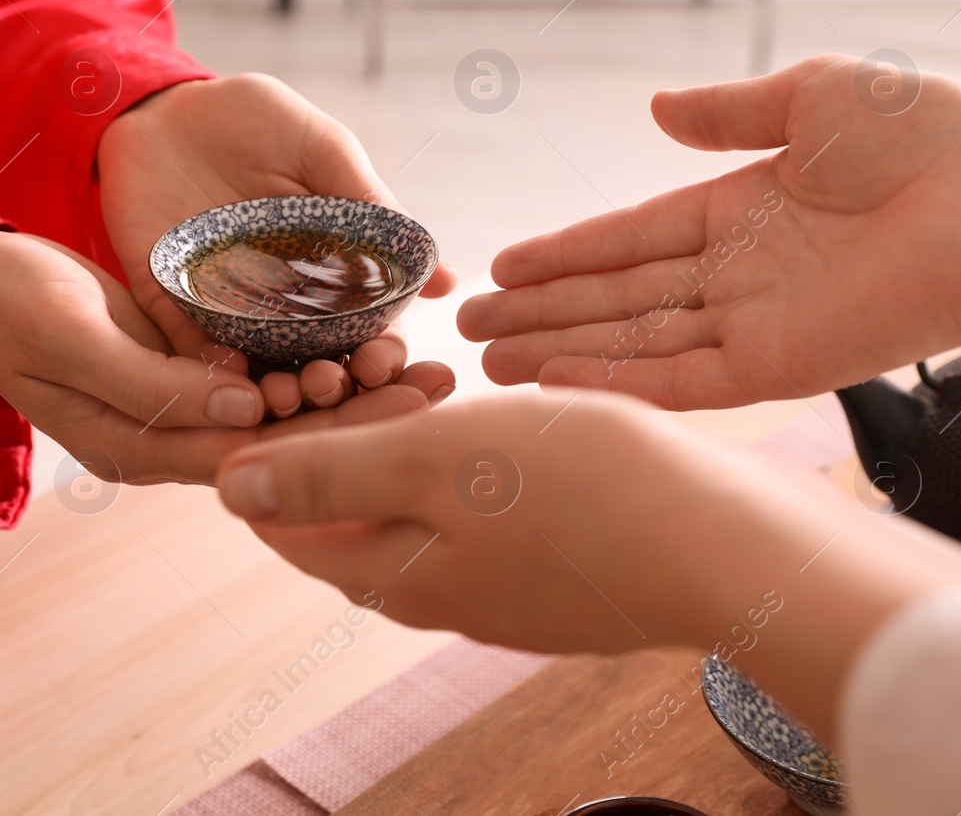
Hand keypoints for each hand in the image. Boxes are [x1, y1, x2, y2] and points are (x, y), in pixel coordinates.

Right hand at [0, 230, 436, 484]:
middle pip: (282, 441)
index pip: (254, 457)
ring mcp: (176, 408)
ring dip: (346, 389)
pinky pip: (259, 377)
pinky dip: (310, 361)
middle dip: (359, 415)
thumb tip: (244, 409)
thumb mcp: (75, 338)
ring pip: (279, 411)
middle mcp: (167, 441)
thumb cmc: (12, 307)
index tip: (406, 406)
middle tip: (439, 383)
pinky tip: (365, 336)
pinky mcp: (183, 372)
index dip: (334, 435)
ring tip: (421, 360)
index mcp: (138, 449)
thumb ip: (154, 381)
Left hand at [99, 74, 457, 416]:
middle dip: (330, 387)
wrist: (160, 104)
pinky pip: (188, 347)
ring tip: (282, 396)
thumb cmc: (251, 120)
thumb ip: (371, 206)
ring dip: (272, 393)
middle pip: (316, 364)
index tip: (383, 362)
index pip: (366, 332)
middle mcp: (282, 303)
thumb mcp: (322, 149)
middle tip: (331, 384)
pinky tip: (222, 375)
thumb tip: (441, 275)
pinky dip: (206, 367)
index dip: (380, 356)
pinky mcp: (170, 302)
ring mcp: (226, 308)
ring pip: (258, 371)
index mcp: (329, 272)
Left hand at [216, 387, 960, 740]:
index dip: (276, 447)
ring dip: (409, 443)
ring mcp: (499, 591)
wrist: (733, 548)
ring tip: (434, 376)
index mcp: (390, 573)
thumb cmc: (585, 491)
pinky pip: (479, 514)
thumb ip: (328, 474)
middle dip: (345, 435)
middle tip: (375, 364)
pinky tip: (500, 417)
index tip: (303, 381)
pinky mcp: (553, 574)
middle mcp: (435, 595)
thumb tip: (227, 489)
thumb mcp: (435, 460)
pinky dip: (468, 463)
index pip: (285, 521)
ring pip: (418, 509)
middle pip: (350, 513)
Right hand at [458, 54, 960, 408]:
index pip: (627, 239)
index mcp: (740, 211)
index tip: (500, 266)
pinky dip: (619, 384)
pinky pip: (681, 381)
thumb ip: (726, 113)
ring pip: (633, 344)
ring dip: (560, 353)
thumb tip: (655, 107)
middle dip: (539, 314)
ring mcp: (754, 324)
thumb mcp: (810, 97)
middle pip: (614, 299)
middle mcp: (737, 274)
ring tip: (488, 363)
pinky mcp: (779, 367)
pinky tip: (558, 383)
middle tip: (468, 328)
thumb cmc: (925, 137)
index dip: (562, 254)